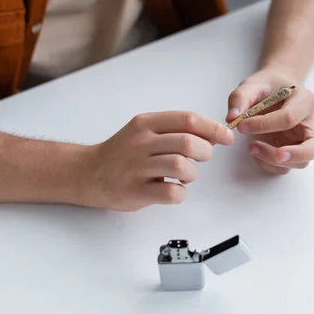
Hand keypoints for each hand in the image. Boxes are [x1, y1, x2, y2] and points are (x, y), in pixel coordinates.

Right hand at [82, 111, 233, 210]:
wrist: (88, 173)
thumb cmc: (123, 153)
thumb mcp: (144, 131)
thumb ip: (174, 130)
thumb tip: (213, 134)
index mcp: (146, 123)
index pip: (188, 119)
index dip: (213, 128)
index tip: (225, 137)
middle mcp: (140, 142)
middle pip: (189, 143)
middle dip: (205, 152)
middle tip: (201, 159)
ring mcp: (136, 167)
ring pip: (181, 166)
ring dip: (192, 174)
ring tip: (183, 176)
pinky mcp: (135, 191)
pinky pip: (171, 192)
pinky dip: (180, 193)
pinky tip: (172, 190)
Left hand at [226, 68, 313, 174]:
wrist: (275, 90)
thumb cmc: (268, 87)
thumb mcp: (253, 85)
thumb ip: (241, 98)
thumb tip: (232, 118)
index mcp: (305, 100)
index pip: (290, 117)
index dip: (264, 124)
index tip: (241, 125)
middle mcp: (312, 123)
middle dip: (297, 154)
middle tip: (278, 155)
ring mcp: (305, 141)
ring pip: (301, 162)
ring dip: (274, 160)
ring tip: (251, 147)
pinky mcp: (294, 152)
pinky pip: (286, 167)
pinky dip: (270, 165)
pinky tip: (256, 153)